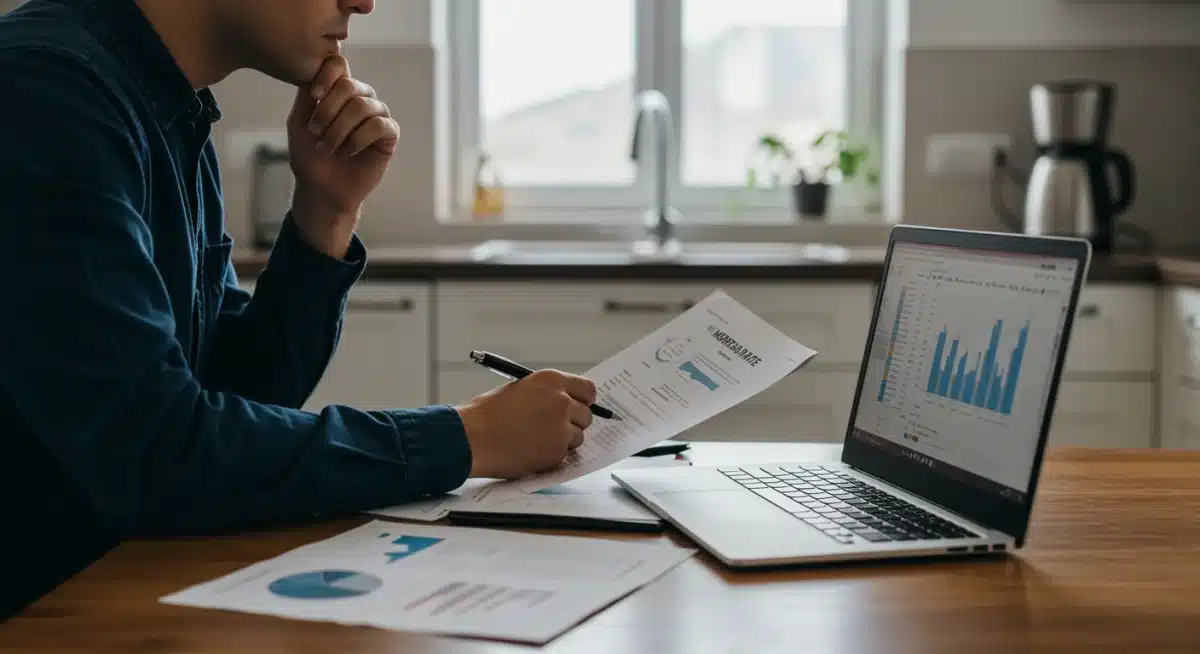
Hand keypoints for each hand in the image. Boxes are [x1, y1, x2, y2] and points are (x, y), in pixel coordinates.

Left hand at [286, 55, 399, 257]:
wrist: (322, 189)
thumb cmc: (309, 157)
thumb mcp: (299, 121)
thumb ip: (307, 95)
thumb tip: (319, 68)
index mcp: (338, 91)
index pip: (338, 64)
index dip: (325, 76)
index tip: (313, 97)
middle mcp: (360, 98)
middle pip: (349, 84)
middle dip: (328, 110)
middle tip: (315, 132)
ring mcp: (377, 115)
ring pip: (363, 105)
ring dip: (340, 129)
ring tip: (328, 148)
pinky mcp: (389, 134)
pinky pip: (379, 125)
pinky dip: (359, 139)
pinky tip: (348, 152)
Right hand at [455, 370, 597, 478]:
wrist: (472, 438)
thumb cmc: (486, 414)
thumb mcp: (519, 390)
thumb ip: (545, 395)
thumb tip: (562, 404)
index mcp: (551, 381)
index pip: (587, 389)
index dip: (583, 401)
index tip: (579, 407)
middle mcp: (561, 401)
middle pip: (586, 415)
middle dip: (574, 423)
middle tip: (554, 429)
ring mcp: (561, 428)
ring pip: (578, 437)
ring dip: (563, 441)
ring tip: (537, 441)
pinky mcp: (557, 451)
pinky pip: (565, 455)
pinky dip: (552, 456)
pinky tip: (532, 452)